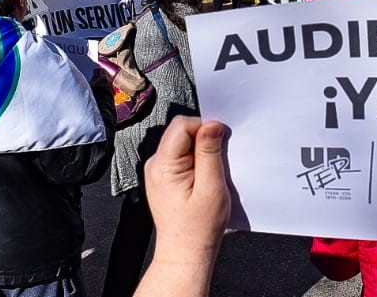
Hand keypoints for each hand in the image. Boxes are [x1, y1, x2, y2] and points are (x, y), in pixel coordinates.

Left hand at [135, 117, 230, 296]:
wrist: (186, 252)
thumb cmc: (198, 228)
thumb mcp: (212, 187)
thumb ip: (210, 153)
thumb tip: (212, 124)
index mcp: (163, 165)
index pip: (183, 125)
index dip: (205, 129)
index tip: (220, 145)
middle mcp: (156, 164)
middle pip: (183, 132)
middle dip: (204, 142)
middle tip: (216, 166)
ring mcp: (159, 171)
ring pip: (184, 143)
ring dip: (202, 153)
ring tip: (209, 177)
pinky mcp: (166, 177)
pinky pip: (183, 156)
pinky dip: (198, 162)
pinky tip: (204, 181)